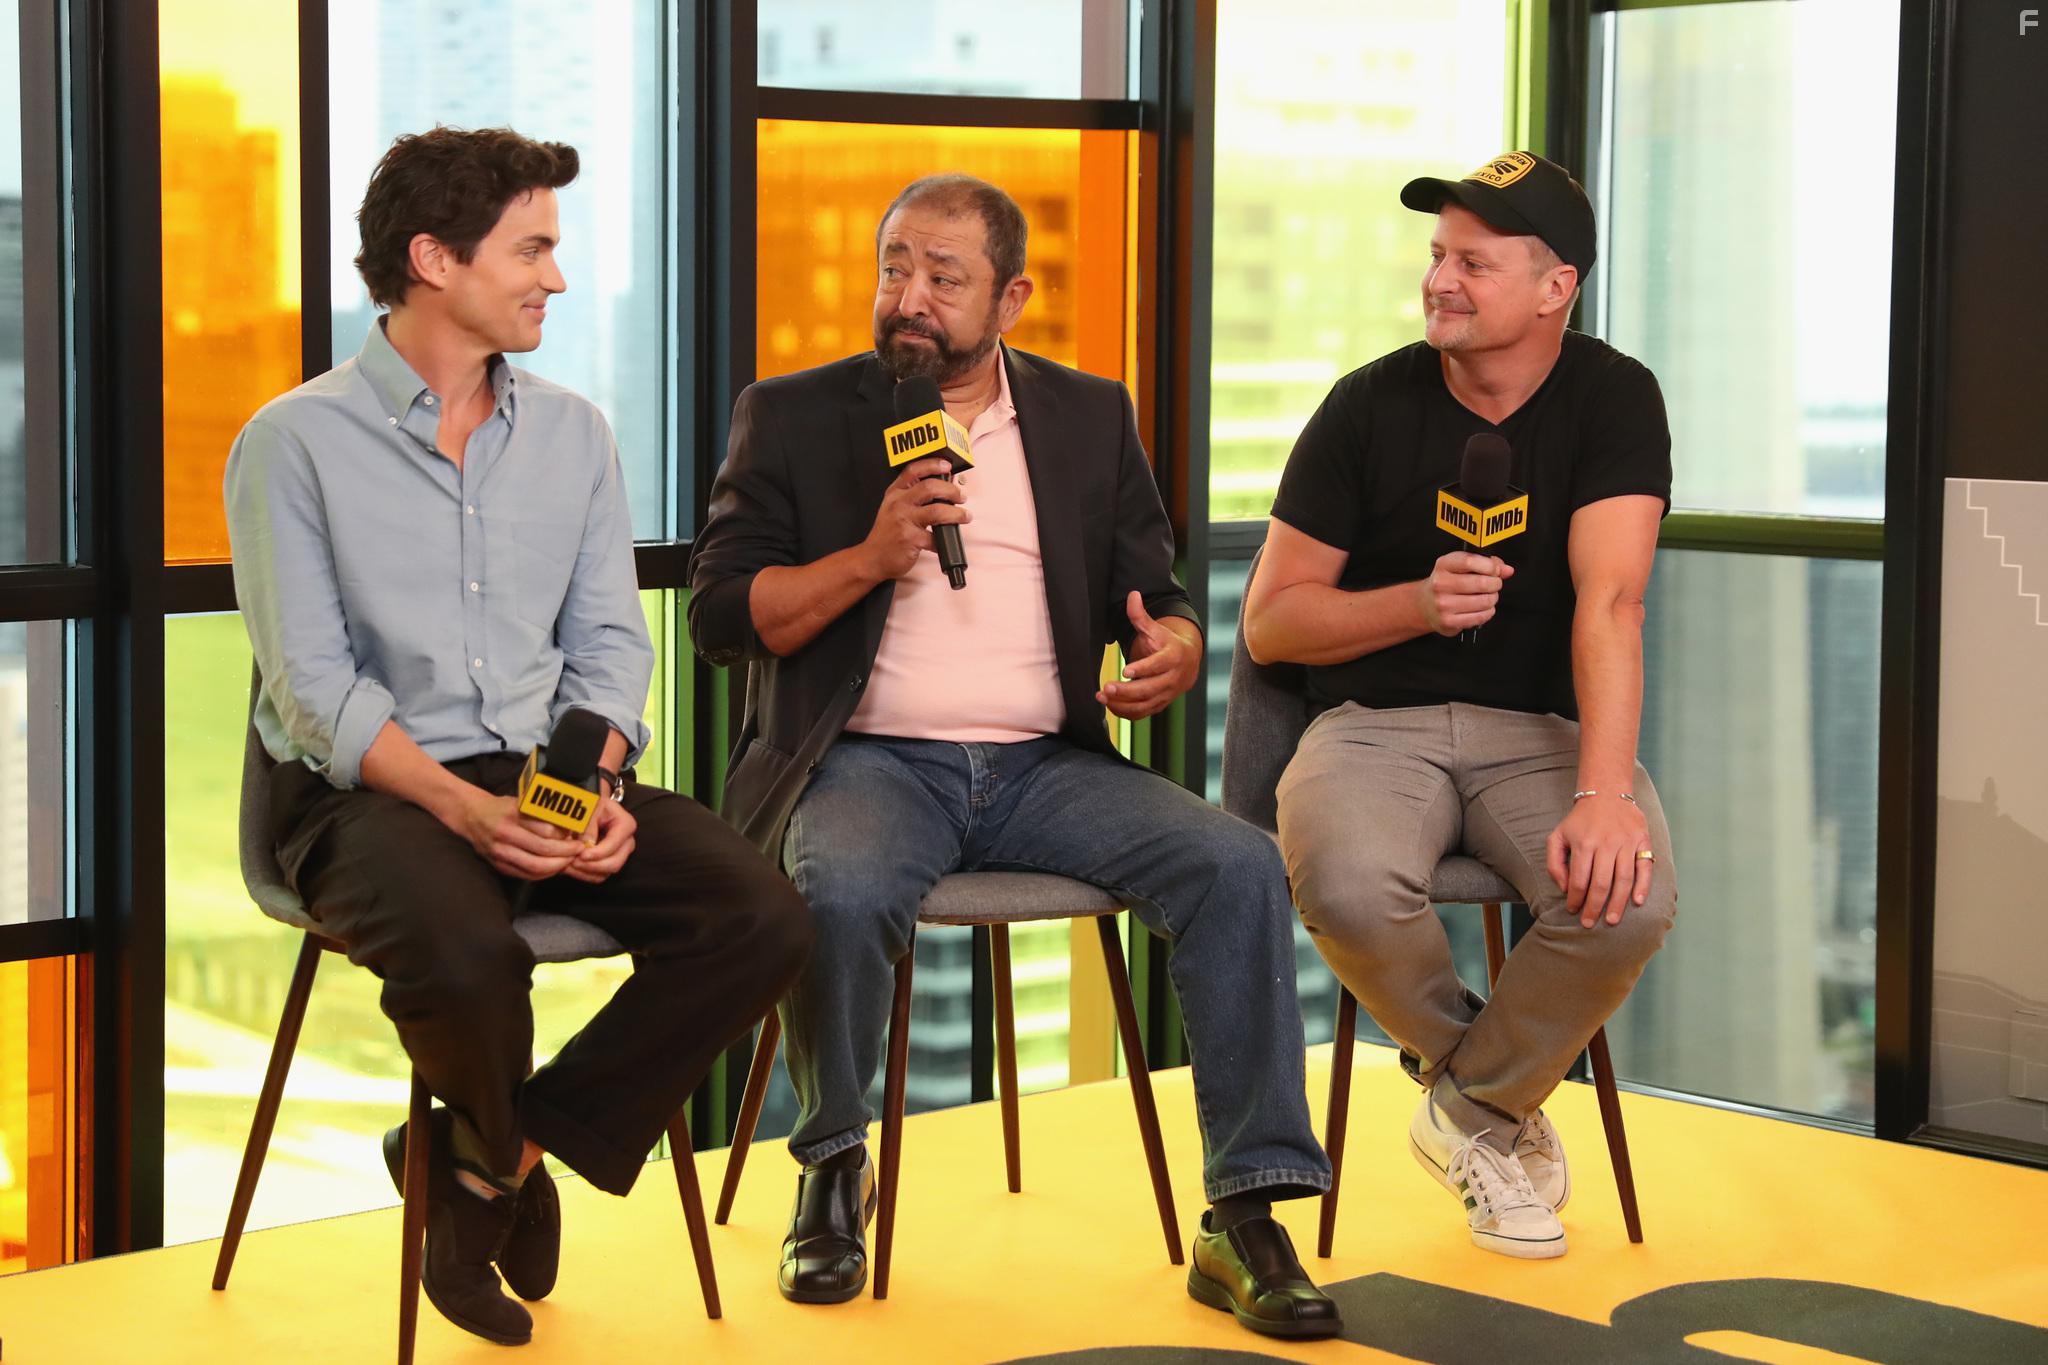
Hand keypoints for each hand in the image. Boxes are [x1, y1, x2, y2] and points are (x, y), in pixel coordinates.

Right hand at [460, 792, 582, 881]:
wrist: (471, 816)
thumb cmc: (502, 808)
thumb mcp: (521, 802)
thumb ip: (542, 813)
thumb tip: (569, 826)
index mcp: (513, 814)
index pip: (545, 829)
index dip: (564, 836)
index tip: (576, 836)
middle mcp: (505, 833)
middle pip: (542, 849)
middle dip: (565, 852)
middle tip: (578, 851)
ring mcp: (500, 851)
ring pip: (534, 865)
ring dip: (556, 866)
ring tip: (568, 861)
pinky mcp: (498, 865)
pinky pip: (524, 875)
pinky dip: (542, 874)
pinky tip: (553, 869)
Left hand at [563, 794, 636, 883]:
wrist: (587, 807)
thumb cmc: (590, 804)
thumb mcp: (590, 809)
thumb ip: (588, 826)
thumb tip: (587, 845)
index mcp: (625, 825)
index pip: (615, 844)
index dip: (598, 852)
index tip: (581, 854)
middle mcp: (626, 842)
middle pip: (615, 863)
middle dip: (593, 865)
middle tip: (574, 861)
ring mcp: (618, 854)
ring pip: (606, 872)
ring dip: (586, 871)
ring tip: (569, 864)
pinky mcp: (608, 862)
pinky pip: (598, 876)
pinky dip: (584, 874)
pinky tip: (571, 867)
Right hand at [862, 456, 970, 579]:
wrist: (872, 558)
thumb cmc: (887, 534)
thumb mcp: (894, 508)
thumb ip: (914, 497)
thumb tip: (944, 487)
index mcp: (895, 493)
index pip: (913, 470)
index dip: (932, 464)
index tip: (946, 465)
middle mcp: (898, 504)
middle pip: (930, 487)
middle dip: (951, 491)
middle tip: (960, 496)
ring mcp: (903, 520)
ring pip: (937, 511)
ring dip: (956, 514)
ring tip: (964, 516)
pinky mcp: (910, 538)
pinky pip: (935, 538)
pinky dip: (943, 541)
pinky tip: (944, 542)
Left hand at [1096, 591, 1199, 719]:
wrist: (1187, 662)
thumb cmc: (1166, 643)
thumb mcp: (1155, 629)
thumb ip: (1141, 615)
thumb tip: (1132, 594)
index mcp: (1173, 657)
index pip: (1159, 665)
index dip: (1143, 668)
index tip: (1125, 670)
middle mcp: (1173, 679)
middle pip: (1149, 688)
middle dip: (1127, 691)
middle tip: (1106, 688)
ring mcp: (1167, 694)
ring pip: (1145, 704)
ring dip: (1122, 704)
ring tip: (1102, 696)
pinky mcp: (1160, 704)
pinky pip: (1143, 713)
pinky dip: (1126, 712)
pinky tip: (1110, 705)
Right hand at [1417, 551, 1514, 635]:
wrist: (1426, 605)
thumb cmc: (1448, 584)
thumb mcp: (1461, 567)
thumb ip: (1486, 564)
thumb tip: (1506, 570)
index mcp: (1443, 565)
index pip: (1470, 561)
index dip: (1490, 565)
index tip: (1495, 570)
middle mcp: (1441, 584)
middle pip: (1481, 583)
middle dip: (1495, 584)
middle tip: (1494, 585)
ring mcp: (1444, 604)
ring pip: (1484, 601)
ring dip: (1493, 599)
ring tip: (1488, 597)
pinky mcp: (1449, 621)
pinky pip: (1480, 616)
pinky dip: (1488, 612)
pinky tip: (1483, 608)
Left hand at [1544, 794, 1653, 927]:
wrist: (1606, 793)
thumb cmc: (1579, 821)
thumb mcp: (1558, 836)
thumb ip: (1554, 862)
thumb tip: (1565, 888)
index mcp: (1583, 843)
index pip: (1579, 880)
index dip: (1576, 899)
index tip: (1574, 911)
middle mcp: (1606, 843)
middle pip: (1601, 883)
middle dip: (1595, 907)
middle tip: (1590, 924)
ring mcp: (1626, 842)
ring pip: (1623, 879)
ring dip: (1618, 903)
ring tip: (1613, 920)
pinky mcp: (1642, 841)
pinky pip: (1645, 867)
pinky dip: (1643, 886)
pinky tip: (1638, 902)